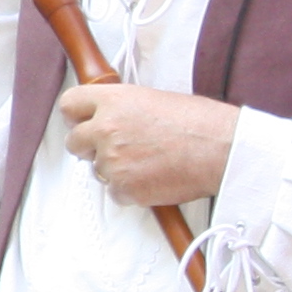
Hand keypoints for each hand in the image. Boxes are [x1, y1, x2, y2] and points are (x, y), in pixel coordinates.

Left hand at [54, 84, 240, 212]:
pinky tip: (154, 178)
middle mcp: (105, 129)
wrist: (222, 150)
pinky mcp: (124, 188)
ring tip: (148, 162)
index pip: (69, 105)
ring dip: (115, 169)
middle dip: (90, 147)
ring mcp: (112, 160)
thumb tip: (108, 119)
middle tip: (115, 148)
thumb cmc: (200, 122)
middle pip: (75, 142)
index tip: (83, 122)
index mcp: (113, 100)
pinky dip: (130, 189)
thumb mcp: (153, 99)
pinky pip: (115, 192)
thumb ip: (122, 108)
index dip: (76, 116)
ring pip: (97, 170)